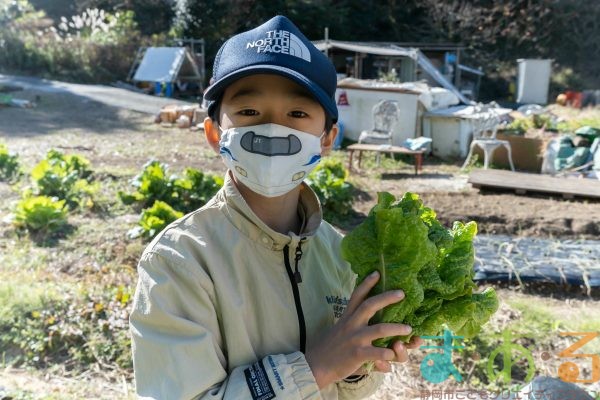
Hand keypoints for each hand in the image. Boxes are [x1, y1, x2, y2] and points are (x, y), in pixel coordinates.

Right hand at [304, 271, 412, 388]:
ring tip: (409, 329)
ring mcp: (355, 339)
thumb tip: (363, 318)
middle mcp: (351, 325)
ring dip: (396, 328)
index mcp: (347, 317)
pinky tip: (393, 354)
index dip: (366, 283)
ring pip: (379, 329)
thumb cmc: (330, 348)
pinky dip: (387, 353)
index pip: (357, 296)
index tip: (377, 273)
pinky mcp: (357, 354)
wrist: (316, 365)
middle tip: (401, 293)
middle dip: (386, 298)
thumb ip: (353, 326)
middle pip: (370, 306)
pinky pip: (376, 352)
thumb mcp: (339, 330)